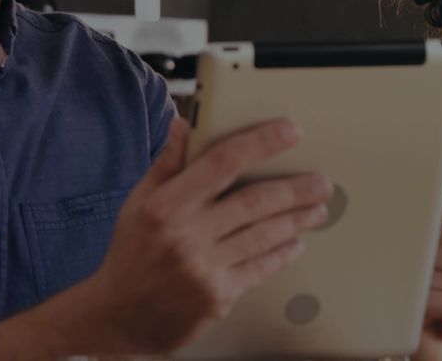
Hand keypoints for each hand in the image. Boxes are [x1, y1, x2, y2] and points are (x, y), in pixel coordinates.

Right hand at [80, 117, 332, 352]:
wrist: (119, 316)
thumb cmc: (131, 253)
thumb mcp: (138, 203)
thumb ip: (167, 164)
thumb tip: (184, 124)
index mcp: (165, 205)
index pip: (222, 163)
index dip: (260, 143)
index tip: (290, 131)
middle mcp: (185, 235)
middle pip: (254, 202)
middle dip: (295, 189)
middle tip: (322, 181)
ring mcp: (203, 269)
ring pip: (263, 236)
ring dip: (297, 220)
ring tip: (318, 208)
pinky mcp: (217, 297)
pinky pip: (260, 268)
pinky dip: (282, 253)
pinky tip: (296, 242)